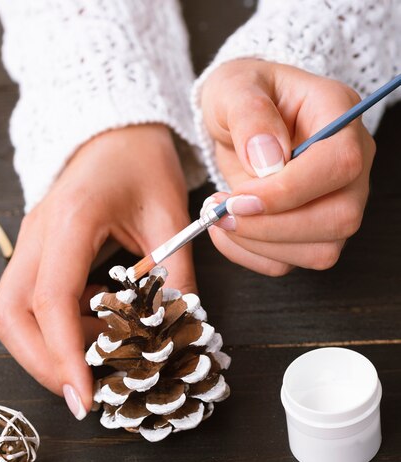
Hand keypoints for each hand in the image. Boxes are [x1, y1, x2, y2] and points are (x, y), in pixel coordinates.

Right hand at [0, 124, 195, 417]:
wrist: (117, 131)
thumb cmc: (144, 162)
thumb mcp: (171, 215)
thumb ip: (177, 274)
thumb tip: (183, 331)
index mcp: (71, 220)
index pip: (52, 300)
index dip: (64, 354)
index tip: (84, 398)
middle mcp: (37, 234)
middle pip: (9, 315)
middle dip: (41, 363)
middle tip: (84, 393)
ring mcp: (30, 243)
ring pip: (11, 313)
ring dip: (47, 350)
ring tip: (100, 361)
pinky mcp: (37, 252)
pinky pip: (29, 304)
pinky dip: (57, 331)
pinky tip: (97, 332)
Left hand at [200, 59, 375, 275]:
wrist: (239, 120)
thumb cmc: (243, 96)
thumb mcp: (234, 87)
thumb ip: (250, 114)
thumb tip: (268, 159)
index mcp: (339, 116)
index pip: (339, 164)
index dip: (289, 190)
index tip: (239, 195)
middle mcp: (350, 166)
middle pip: (340, 218)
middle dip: (272, 227)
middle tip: (223, 211)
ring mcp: (337, 203)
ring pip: (320, 251)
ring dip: (259, 245)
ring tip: (220, 215)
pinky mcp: (313, 231)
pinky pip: (289, 263)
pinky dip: (250, 255)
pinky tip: (227, 229)